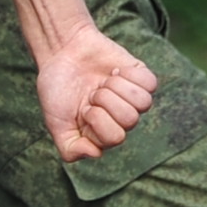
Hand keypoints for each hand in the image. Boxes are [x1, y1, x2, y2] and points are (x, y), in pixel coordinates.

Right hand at [35, 28, 157, 160]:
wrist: (62, 52)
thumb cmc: (58, 89)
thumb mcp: (55, 124)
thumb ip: (70, 149)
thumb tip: (96, 153)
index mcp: (104, 134)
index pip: (115, 137)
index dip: (97, 119)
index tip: (83, 107)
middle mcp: (122, 119)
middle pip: (130, 120)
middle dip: (105, 100)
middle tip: (92, 92)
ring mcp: (132, 98)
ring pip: (143, 103)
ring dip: (117, 87)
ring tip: (103, 82)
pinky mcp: (140, 77)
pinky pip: (150, 84)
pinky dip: (129, 74)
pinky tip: (115, 72)